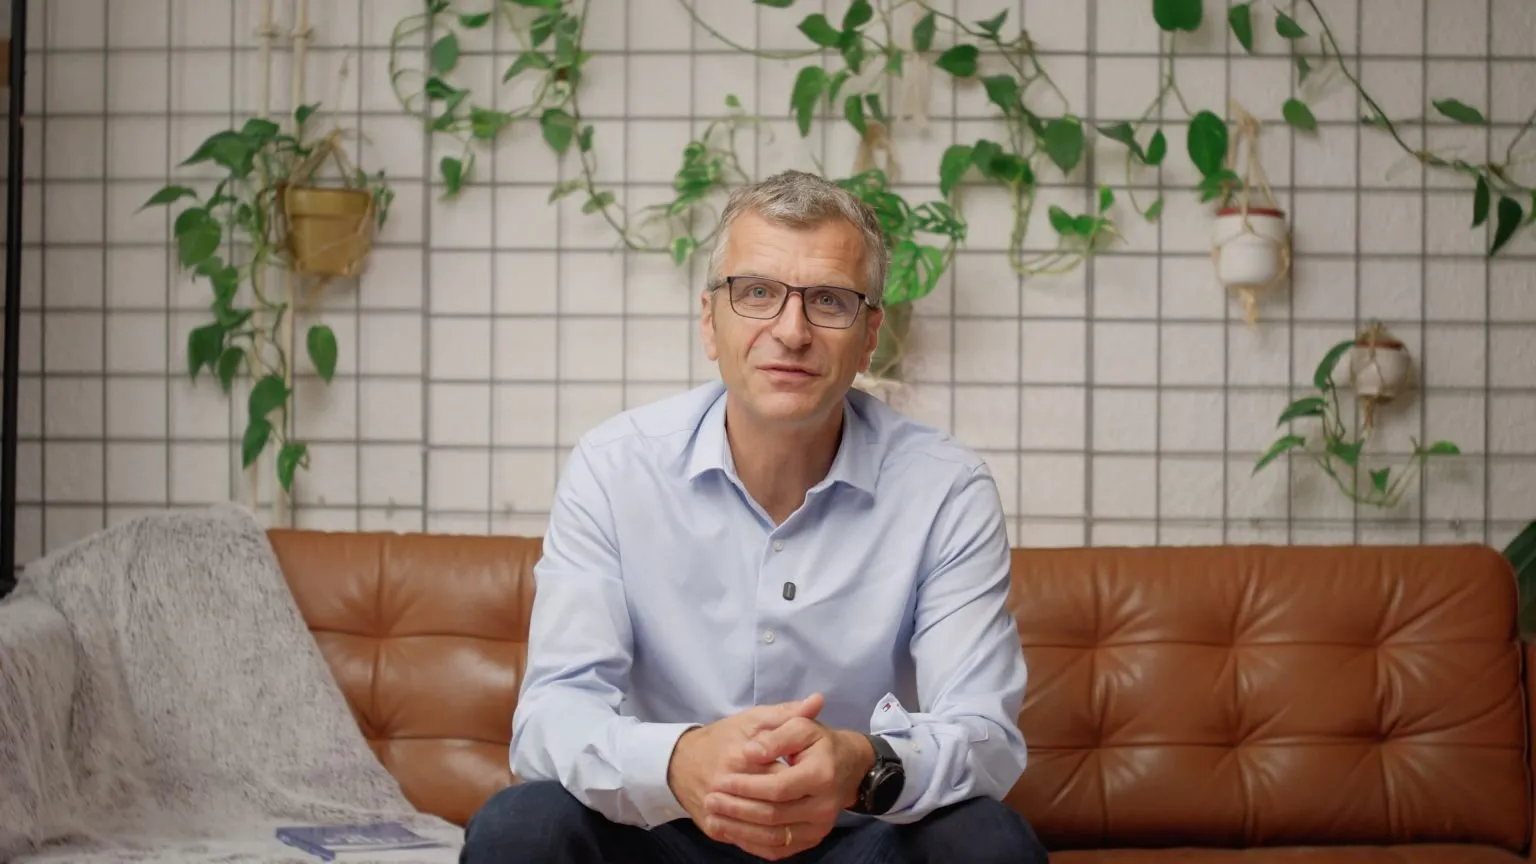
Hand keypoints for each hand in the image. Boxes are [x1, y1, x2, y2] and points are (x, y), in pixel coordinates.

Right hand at [666, 694, 825, 854]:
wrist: (680, 762)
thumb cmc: (723, 737)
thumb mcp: (754, 719)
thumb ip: (786, 713)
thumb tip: (818, 701)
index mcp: (741, 758)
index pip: (783, 777)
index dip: (802, 777)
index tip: (813, 773)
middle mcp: (727, 788)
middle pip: (775, 808)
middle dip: (798, 806)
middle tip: (811, 798)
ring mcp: (719, 812)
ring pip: (764, 832)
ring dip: (788, 828)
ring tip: (803, 817)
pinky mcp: (714, 829)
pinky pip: (750, 845)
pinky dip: (772, 843)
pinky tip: (786, 832)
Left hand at [701, 709, 876, 859]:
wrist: (848, 765)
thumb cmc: (819, 742)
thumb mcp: (801, 727)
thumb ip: (776, 736)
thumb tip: (750, 751)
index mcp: (821, 775)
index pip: (777, 787)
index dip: (747, 786)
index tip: (721, 781)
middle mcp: (824, 807)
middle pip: (773, 815)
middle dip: (737, 809)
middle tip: (709, 800)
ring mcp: (819, 828)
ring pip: (773, 837)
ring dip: (739, 829)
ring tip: (713, 816)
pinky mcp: (811, 840)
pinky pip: (777, 849)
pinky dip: (751, 843)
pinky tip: (730, 831)